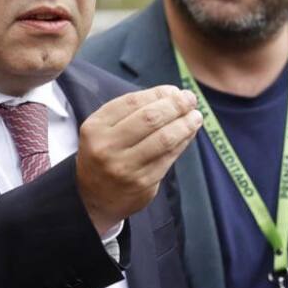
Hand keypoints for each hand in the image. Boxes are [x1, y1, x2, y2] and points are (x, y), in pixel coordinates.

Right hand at [76, 86, 201, 234]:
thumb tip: (172, 94)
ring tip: (195, 116)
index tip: (174, 90)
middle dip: (175, 105)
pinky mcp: (142, 183)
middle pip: (150, 118)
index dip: (158, 93)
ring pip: (164, 138)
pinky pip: (169, 157)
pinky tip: (189, 134)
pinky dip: (183, 142)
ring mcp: (125, 167)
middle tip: (190, 99)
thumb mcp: (103, 130)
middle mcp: (107, 147)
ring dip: (185, 124)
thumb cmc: (104, 154)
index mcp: (95, 127)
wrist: (92, 197)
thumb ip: (131, 112)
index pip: (132, 102)